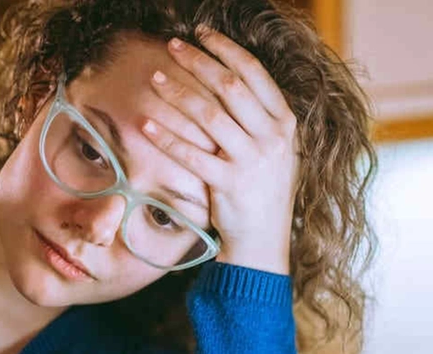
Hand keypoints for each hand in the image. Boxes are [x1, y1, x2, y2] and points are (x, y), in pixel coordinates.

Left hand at [143, 27, 298, 274]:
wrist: (264, 240)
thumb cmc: (264, 191)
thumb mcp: (278, 150)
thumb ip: (261, 117)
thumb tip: (230, 76)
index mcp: (285, 123)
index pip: (254, 73)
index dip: (226, 48)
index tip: (202, 33)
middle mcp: (273, 138)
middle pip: (230, 87)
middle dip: (198, 61)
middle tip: (173, 46)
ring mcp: (253, 162)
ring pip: (209, 115)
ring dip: (179, 93)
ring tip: (156, 78)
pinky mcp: (229, 184)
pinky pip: (192, 154)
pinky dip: (167, 137)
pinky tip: (147, 124)